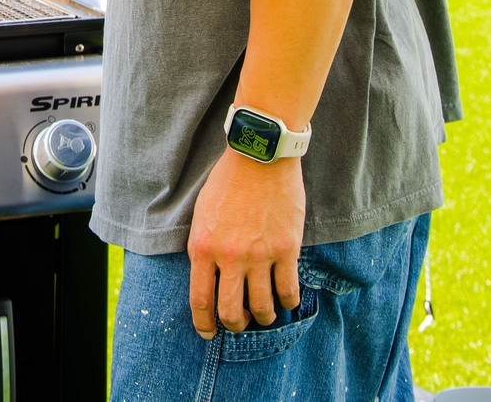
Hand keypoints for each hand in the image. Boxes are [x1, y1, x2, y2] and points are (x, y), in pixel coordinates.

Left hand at [187, 152, 304, 336]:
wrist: (259, 157)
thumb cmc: (227, 182)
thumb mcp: (201, 215)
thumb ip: (204, 248)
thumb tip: (209, 278)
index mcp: (203, 248)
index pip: (201, 300)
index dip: (205, 324)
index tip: (209, 333)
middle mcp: (230, 257)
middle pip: (232, 311)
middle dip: (235, 325)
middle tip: (240, 324)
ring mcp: (260, 255)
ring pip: (263, 307)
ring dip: (264, 317)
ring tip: (265, 315)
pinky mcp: (286, 249)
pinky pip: (289, 290)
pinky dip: (288, 302)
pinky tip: (286, 301)